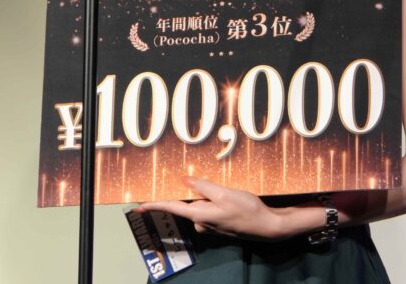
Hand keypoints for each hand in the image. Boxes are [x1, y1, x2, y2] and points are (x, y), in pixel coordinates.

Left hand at [136, 177, 287, 240]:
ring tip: (220, 186)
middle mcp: (201, 221)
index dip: (154, 205)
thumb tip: (185, 181)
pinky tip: (226, 194)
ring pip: (200, 204)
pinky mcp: (219, 222)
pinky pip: (209, 207)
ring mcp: (210, 223)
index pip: (172, 208)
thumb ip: (204, 187)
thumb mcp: (225, 194)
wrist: (267, 226)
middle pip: (186, 203)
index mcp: (200, 214)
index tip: (138, 206)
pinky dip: (213, 199)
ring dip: (204, 194)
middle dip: (186, 192)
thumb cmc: (247, 210)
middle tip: (184, 178)